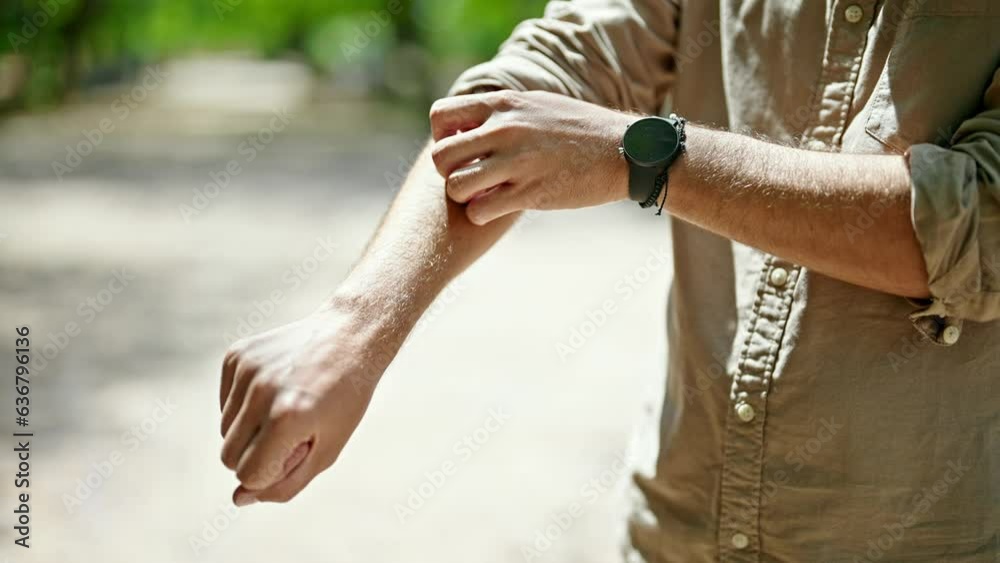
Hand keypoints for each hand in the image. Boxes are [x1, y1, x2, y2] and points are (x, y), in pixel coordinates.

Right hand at [218, 304, 392, 504]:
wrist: (350, 335)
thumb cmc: (344, 398)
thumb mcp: (328, 448)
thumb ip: (285, 483)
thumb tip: (240, 498)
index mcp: (287, 417)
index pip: (248, 474)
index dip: (270, 473)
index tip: (295, 454)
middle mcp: (262, 391)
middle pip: (229, 455)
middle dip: (255, 455)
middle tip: (292, 433)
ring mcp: (247, 369)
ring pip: (224, 430)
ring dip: (250, 430)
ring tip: (286, 407)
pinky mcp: (237, 354)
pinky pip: (225, 402)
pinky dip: (244, 405)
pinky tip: (275, 388)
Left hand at [429, 90, 633, 224]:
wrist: (624, 151)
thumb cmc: (579, 130)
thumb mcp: (536, 105)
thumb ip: (501, 112)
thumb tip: (468, 124)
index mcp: (504, 104)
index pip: (440, 116)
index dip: (443, 137)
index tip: (463, 150)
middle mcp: (505, 129)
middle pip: (441, 155)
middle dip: (448, 172)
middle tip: (470, 178)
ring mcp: (517, 161)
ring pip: (455, 186)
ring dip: (464, 197)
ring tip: (483, 195)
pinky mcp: (530, 192)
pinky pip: (479, 210)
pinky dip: (480, 215)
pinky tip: (496, 209)